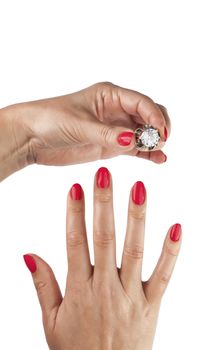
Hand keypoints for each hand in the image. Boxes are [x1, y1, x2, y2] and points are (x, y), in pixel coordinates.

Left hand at [0, 82, 169, 179]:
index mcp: (110, 95)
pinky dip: (148, 154)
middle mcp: (116, 110)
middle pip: (148, 115)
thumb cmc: (50, 120)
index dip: (155, 116)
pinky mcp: (111, 145)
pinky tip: (158, 160)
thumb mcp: (79, 125)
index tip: (160, 132)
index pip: (142, 102)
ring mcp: (115, 128)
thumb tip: (134, 140)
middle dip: (158, 127)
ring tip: (160, 153)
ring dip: (155, 141)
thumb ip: (107, 134)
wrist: (32, 137)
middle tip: (159, 142)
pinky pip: (135, 148)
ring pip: (145, 133)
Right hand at [23, 167, 180, 349]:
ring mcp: (131, 296)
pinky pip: (164, 276)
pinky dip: (171, 252)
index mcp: (79, 291)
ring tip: (138, 189)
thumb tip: (29, 254)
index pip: (75, 243)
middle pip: (105, 239)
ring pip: (134, 251)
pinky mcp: (151, 306)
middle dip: (104, 204)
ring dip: (136, 219)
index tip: (76, 188)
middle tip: (105, 175)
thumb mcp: (51, 321)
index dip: (74, 214)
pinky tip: (176, 227)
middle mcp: (105, 289)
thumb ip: (43, 284)